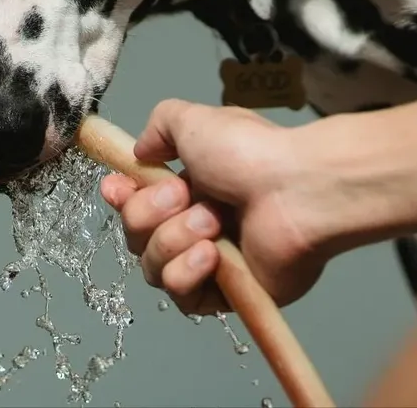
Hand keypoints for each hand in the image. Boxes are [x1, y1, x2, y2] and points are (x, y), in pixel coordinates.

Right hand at [100, 99, 328, 313]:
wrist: (299, 191)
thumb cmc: (251, 154)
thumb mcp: (196, 121)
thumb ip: (160, 126)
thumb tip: (142, 151)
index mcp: (190, 186)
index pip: (135, 203)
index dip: (121, 199)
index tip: (117, 188)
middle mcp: (196, 224)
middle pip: (136, 236)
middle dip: (151, 214)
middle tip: (187, 196)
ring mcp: (210, 263)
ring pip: (153, 267)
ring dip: (174, 240)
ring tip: (213, 223)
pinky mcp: (225, 295)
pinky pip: (181, 296)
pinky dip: (188, 272)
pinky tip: (212, 255)